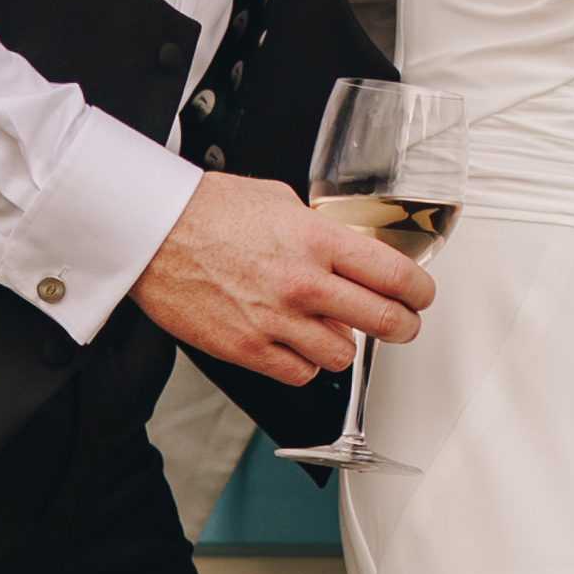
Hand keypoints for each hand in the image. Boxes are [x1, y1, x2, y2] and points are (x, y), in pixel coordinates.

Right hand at [134, 172, 435, 383]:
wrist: (152, 232)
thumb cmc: (206, 210)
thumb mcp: (279, 200)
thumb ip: (319, 230)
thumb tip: (345, 250)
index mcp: (317, 241)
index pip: (394, 275)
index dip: (420, 291)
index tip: (421, 296)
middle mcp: (303, 284)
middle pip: (383, 320)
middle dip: (403, 325)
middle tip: (403, 324)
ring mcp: (276, 321)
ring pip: (342, 355)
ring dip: (345, 345)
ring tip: (334, 330)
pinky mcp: (247, 349)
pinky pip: (299, 373)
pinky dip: (305, 364)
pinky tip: (298, 345)